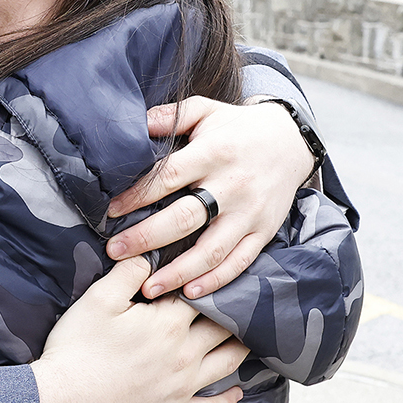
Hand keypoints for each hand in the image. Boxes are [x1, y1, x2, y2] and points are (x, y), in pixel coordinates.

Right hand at [32, 259, 244, 402]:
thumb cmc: (78, 349)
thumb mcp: (98, 300)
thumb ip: (128, 272)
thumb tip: (150, 252)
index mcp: (169, 323)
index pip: (203, 295)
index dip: (212, 282)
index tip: (221, 272)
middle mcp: (185, 354)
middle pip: (224, 328)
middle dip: (234, 313)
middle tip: (245, 302)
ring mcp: (182, 387)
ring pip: (227, 364)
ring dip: (241, 349)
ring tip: (249, 337)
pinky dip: (229, 399)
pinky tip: (237, 392)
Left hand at [104, 95, 313, 299]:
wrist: (291, 141)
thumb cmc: (238, 127)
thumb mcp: (206, 110)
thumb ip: (170, 116)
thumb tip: (133, 123)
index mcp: (213, 153)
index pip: (167, 177)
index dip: (137, 196)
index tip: (111, 212)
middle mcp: (232, 185)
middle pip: (184, 218)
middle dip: (146, 239)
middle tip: (115, 252)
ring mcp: (249, 212)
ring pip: (211, 250)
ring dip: (178, 272)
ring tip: (148, 288)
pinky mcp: (264, 231)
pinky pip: (239, 261)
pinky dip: (216, 281)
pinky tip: (190, 292)